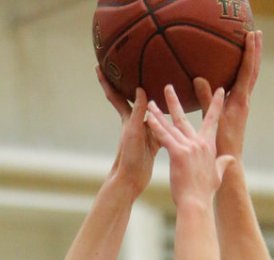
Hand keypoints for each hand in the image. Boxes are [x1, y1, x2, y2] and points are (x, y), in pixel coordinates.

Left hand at [98, 68, 158, 195]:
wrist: (131, 181)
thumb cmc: (128, 157)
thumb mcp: (133, 132)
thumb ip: (138, 112)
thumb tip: (141, 89)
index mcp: (127, 118)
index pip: (114, 94)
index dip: (106, 80)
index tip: (98, 65)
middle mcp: (135, 122)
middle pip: (131, 99)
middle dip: (129, 84)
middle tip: (130, 66)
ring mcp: (145, 132)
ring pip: (150, 112)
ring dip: (154, 100)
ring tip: (160, 85)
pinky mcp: (154, 143)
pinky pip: (162, 127)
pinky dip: (167, 120)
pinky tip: (175, 115)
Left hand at [145, 86, 233, 206]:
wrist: (196, 203)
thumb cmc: (205, 193)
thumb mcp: (217, 176)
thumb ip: (223, 164)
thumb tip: (231, 159)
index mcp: (208, 147)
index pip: (212, 121)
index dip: (215, 105)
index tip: (219, 91)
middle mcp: (199, 143)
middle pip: (184, 118)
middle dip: (175, 101)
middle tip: (168, 87)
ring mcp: (188, 147)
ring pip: (171, 125)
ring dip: (159, 112)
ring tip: (150, 101)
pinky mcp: (178, 154)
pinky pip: (164, 137)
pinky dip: (156, 126)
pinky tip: (149, 117)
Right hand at [193, 30, 261, 159]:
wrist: (230, 160)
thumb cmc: (222, 145)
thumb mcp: (212, 121)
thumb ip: (206, 99)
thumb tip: (199, 78)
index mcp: (240, 101)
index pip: (247, 71)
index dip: (249, 52)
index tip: (250, 35)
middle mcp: (245, 101)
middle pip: (253, 71)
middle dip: (255, 51)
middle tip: (256, 33)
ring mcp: (243, 105)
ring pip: (250, 78)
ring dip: (251, 60)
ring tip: (251, 45)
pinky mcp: (238, 110)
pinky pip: (242, 86)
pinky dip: (243, 73)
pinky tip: (236, 70)